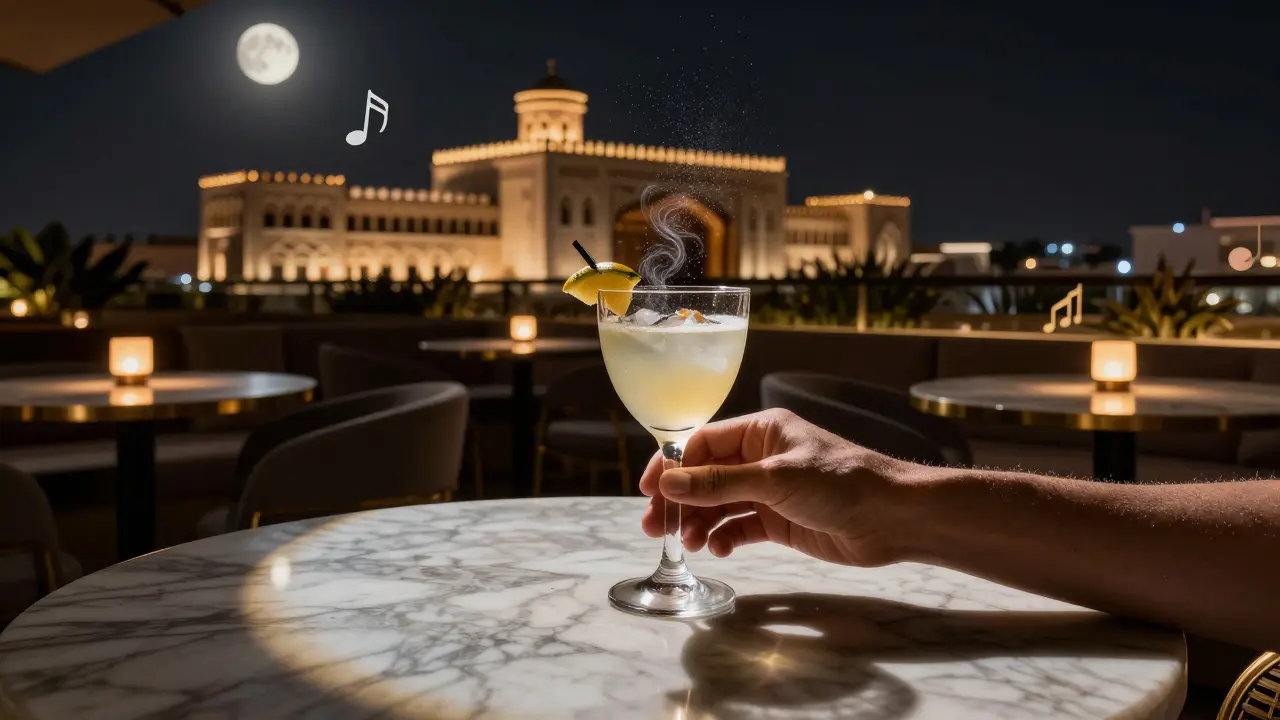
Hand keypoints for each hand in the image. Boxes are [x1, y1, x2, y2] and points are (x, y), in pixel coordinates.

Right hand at [638, 409, 912, 566]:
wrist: (893, 519)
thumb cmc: (841, 483)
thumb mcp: (775, 479)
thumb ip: (719, 483)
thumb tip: (667, 484)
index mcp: (761, 432)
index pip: (702, 443)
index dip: (672, 466)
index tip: (649, 490)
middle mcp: (761, 459)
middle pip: (705, 476)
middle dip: (679, 499)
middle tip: (653, 526)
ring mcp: (770, 491)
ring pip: (719, 504)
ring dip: (698, 521)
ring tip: (687, 542)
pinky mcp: (780, 521)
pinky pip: (739, 527)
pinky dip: (724, 537)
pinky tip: (716, 549)